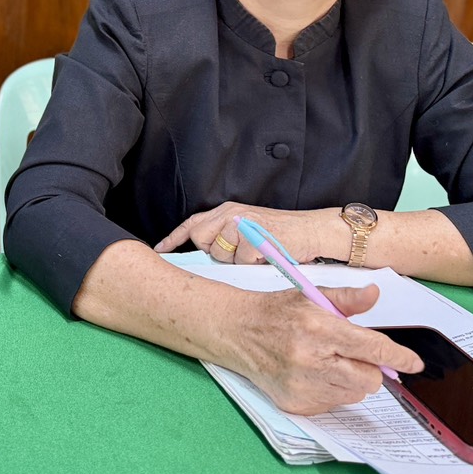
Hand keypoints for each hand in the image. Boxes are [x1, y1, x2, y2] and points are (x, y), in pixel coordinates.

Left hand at [154, 202, 342, 264]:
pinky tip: (266, 255)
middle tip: (237, 253)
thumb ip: (226, 235)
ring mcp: (243, 224)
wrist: (313, 231)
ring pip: (221, 253)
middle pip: (201, 239)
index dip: (173, 238)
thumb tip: (205, 253)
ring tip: (256, 252)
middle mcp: (231, 213)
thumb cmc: (282, 235)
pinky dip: (253, 263)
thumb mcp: (249, 227)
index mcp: (227, 210)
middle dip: (214, 252)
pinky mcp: (254, 237)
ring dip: (236, 259)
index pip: (192, 223)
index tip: (159, 250)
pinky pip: (242, 260)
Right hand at [229, 285, 423, 414]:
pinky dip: (332, 391)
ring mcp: (302, 385)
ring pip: (354, 393)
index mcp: (318, 328)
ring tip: (327, 361)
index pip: (371, 347)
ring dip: (350, 380)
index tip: (413, 363)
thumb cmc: (275, 313)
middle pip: (369, 379)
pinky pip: (334, 404)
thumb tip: (375, 294)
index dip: (397, 357)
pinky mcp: (296, 404)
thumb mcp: (309, 296)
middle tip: (352, 353)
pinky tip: (312, 374)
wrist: (235, 332)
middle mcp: (311, 360)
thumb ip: (346, 299)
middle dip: (369, 367)